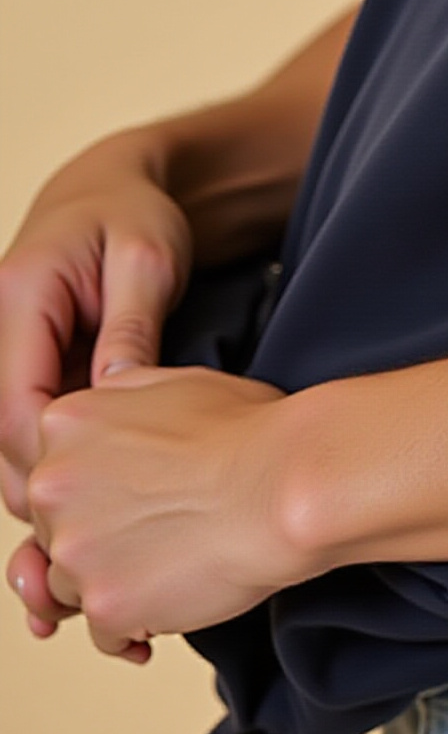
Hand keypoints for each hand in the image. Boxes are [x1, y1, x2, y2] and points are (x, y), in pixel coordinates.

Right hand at [0, 129, 193, 542]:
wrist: (117, 185)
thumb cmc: (138, 214)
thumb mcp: (148, 259)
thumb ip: (130, 325)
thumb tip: (117, 394)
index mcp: (19, 297)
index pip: (16, 402)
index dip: (48, 459)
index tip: (92, 505)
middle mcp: (0, 329)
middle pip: (4, 434)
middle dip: (41, 489)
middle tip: (85, 545)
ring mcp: (8, 350)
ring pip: (10, 440)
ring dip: (43, 485)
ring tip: (80, 548)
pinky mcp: (28, 365)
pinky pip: (29, 425)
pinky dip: (52, 461)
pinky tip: (85, 506)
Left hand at [16, 361, 306, 661]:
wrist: (290, 487)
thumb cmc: (252, 433)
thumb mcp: (175, 382)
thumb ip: (120, 397)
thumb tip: (109, 393)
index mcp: (66, 423)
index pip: (53, 473)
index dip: (99, 489)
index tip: (135, 493)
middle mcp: (52, 484)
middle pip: (53, 530)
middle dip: (100, 537)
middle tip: (162, 527)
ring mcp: (73, 549)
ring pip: (70, 586)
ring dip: (114, 582)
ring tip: (173, 562)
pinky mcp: (104, 605)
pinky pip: (104, 633)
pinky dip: (138, 624)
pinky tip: (176, 597)